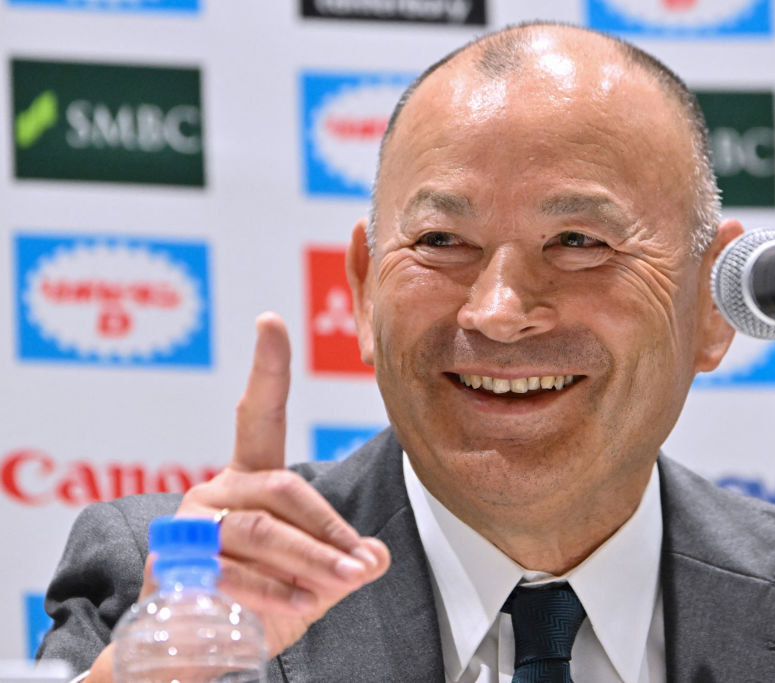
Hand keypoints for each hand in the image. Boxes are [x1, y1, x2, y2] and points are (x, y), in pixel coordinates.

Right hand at [164, 312, 389, 656]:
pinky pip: (232, 571)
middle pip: (283, 490)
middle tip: (365, 564)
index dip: (267, 368)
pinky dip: (274, 592)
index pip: (258, 416)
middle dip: (331, 530)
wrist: (195, 651)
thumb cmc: (261, 596)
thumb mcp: (313, 574)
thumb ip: (342, 557)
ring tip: (344, 583)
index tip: (270, 321)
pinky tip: (301, 606)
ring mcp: (190, 526)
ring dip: (311, 560)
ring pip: (262, 531)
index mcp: (249, 477)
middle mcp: (216, 491)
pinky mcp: (173, 565)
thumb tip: (375, 558)